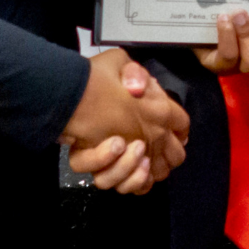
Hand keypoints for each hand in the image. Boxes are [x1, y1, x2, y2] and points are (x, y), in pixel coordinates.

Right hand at [61, 48, 189, 189]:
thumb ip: (135, 73)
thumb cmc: (91, 78)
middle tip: (155, 139)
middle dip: (170, 150)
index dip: (179, 125)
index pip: (181, 122)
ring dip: (152, 165)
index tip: (171, 124)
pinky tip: (131, 170)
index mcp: (158, 109)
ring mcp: (132, 156)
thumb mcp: (117, 61)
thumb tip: (140, 88)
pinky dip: (134, 182)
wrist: (66, 96)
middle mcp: (150, 135)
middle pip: (176, 154)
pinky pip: (131, 187)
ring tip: (139, 155)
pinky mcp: (113, 170)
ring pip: (154, 174)